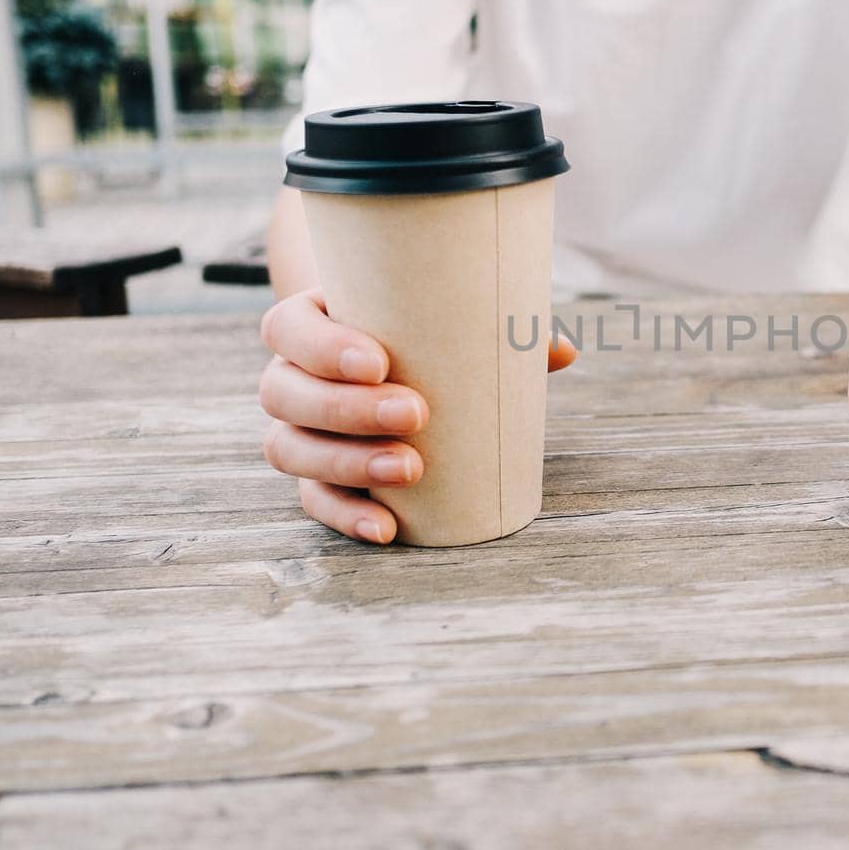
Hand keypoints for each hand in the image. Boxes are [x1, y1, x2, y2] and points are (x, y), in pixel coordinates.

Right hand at [258, 288, 577, 543]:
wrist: (397, 367)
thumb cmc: (425, 335)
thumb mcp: (451, 322)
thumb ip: (501, 329)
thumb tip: (563, 351)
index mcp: (310, 322)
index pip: (289, 329)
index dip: (322, 347)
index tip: (380, 361)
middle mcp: (290, 377)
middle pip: (285, 393)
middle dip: (347, 408)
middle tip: (417, 413)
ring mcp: (297, 431)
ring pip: (290, 449)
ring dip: (348, 462)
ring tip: (412, 468)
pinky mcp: (314, 478)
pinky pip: (314, 501)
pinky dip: (347, 516)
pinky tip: (386, 528)